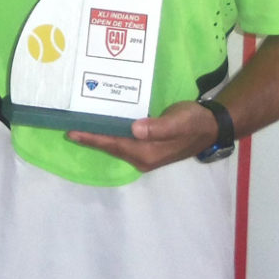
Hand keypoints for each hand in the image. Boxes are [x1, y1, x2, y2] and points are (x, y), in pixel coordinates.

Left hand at [66, 100, 216, 172]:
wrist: (210, 126)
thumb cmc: (194, 122)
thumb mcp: (178, 122)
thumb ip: (158, 127)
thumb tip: (135, 129)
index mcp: (147, 153)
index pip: (113, 145)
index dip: (92, 138)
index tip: (71, 132)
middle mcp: (143, 157)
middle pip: (111, 147)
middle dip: (90, 137)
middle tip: (68, 124)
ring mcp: (145, 153)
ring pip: (116, 144)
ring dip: (99, 135)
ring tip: (80, 123)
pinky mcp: (148, 146)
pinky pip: (123, 140)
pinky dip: (111, 133)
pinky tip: (103, 122)